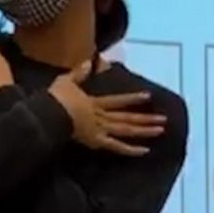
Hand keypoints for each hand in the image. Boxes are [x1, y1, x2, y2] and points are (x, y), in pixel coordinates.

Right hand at [47, 62, 164, 156]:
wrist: (49, 113)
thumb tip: (87, 62)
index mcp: (95, 103)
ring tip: (161, 130)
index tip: (149, 96)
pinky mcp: (97, 141)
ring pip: (127, 130)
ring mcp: (101, 129)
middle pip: (128, 117)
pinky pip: (116, 147)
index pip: (118, 101)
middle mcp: (102, 115)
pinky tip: (145, 150)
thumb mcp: (65, 81)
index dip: (133, 98)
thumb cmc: (55, 99)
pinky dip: (131, 149)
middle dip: (146, 118)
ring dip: (144, 130)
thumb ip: (78, 73)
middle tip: (164, 119)